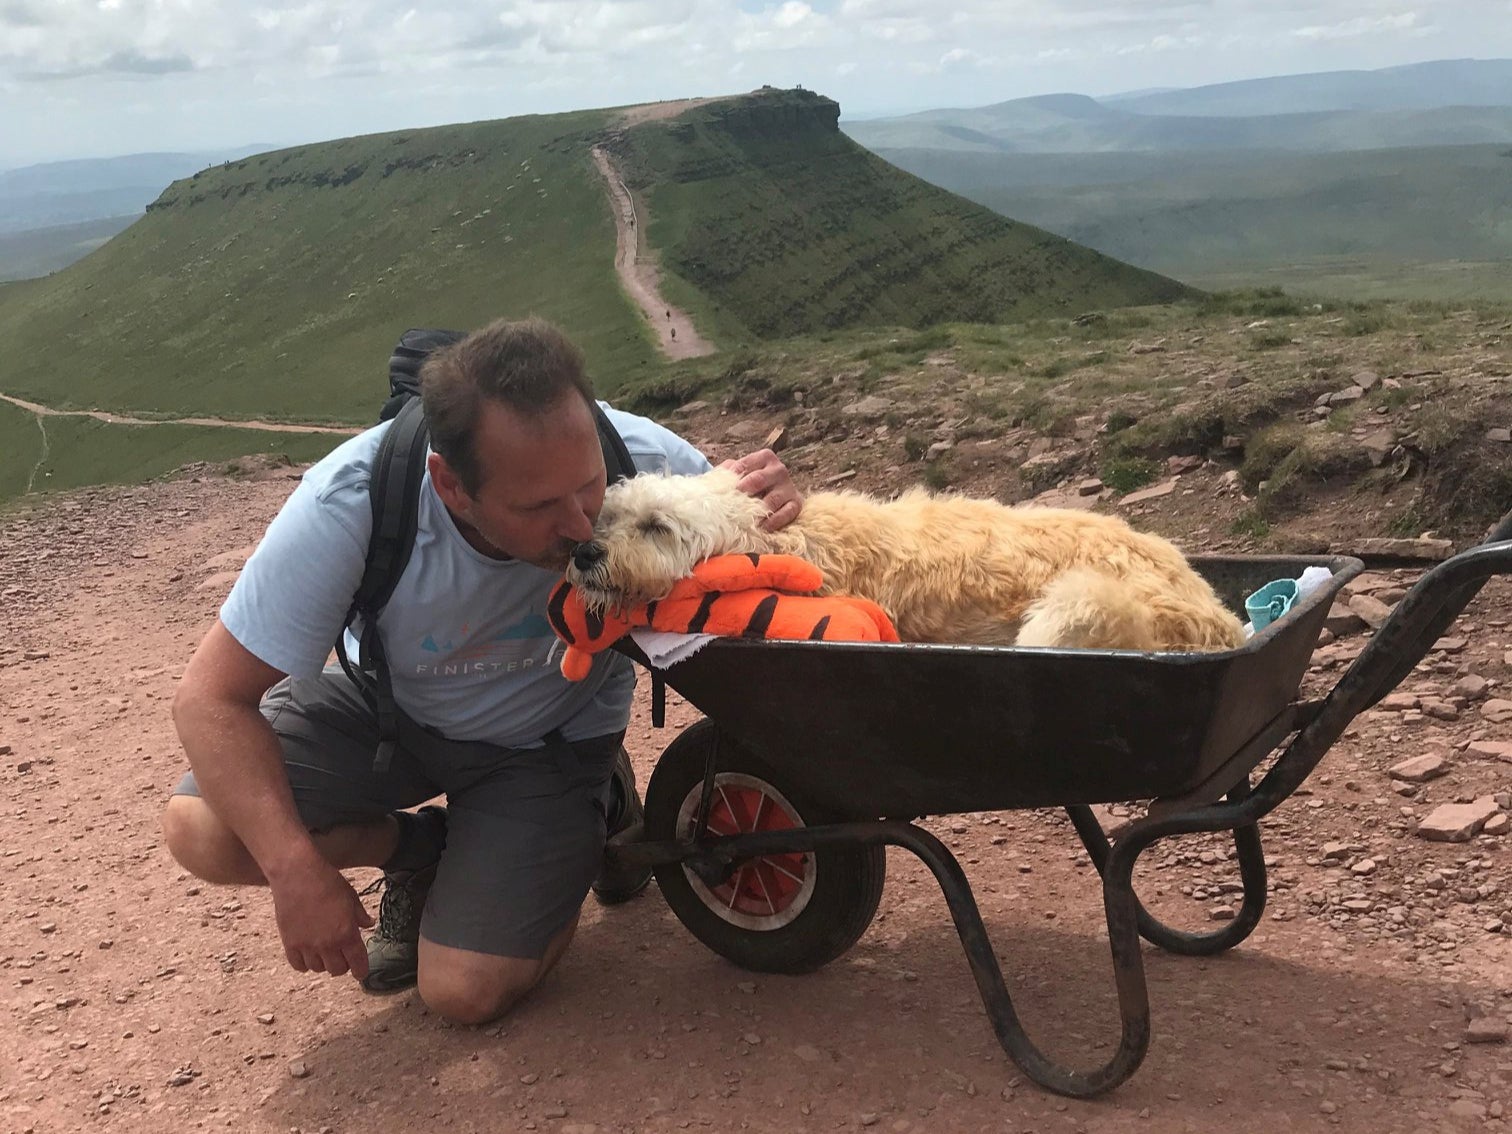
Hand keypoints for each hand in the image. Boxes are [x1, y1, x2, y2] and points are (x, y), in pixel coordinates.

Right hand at [269, 862, 374, 980]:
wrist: (297, 874)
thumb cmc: (327, 882)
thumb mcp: (351, 897)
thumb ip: (360, 915)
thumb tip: (369, 924)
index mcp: (347, 933)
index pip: (357, 963)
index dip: (361, 970)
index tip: (360, 972)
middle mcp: (327, 944)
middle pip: (337, 970)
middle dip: (343, 965)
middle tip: (343, 954)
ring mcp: (307, 945)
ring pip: (318, 969)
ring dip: (324, 963)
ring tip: (325, 950)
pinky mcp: (289, 943)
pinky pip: (298, 965)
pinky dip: (305, 963)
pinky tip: (308, 953)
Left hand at [719, 449, 802, 531]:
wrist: (770, 494)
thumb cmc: (750, 483)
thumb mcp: (739, 472)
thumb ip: (727, 471)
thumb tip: (717, 478)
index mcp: (764, 457)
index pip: (744, 466)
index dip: (731, 478)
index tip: (722, 489)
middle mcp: (779, 470)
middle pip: (759, 479)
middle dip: (745, 490)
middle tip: (734, 501)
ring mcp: (789, 487)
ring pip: (773, 498)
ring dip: (759, 510)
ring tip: (746, 519)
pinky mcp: (796, 503)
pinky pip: (788, 512)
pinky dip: (775, 521)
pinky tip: (763, 527)